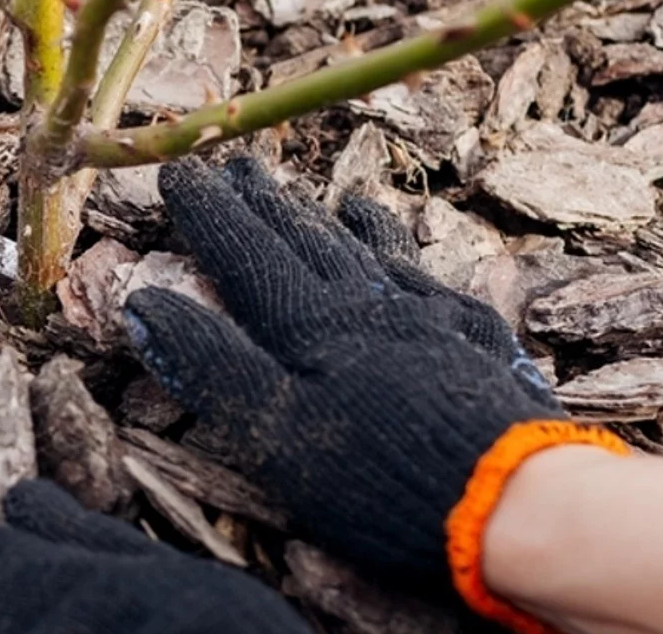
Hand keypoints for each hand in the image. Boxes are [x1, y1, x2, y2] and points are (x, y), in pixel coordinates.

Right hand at [125, 158, 626, 600]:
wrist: (517, 499)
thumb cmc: (381, 477)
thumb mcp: (275, 434)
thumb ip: (211, 364)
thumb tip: (145, 302)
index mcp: (310, 325)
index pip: (244, 253)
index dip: (207, 213)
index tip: (177, 173)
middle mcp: (366, 303)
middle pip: (302, 237)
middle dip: (260, 201)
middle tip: (233, 163)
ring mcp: (425, 314)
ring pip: (361, 247)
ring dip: (322, 216)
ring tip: (303, 190)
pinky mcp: (473, 336)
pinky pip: (420, 269)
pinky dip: (391, 243)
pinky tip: (390, 237)